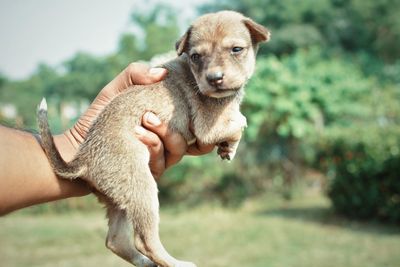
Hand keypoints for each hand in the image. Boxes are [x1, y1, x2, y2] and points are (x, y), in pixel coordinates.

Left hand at [56, 62, 213, 179]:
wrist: (77, 144)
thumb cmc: (100, 116)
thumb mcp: (116, 90)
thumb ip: (135, 75)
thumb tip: (163, 72)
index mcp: (162, 126)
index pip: (189, 124)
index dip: (195, 117)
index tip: (183, 102)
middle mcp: (164, 145)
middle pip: (185, 139)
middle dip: (170, 127)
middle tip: (148, 115)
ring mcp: (158, 160)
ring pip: (176, 151)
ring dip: (160, 137)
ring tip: (138, 127)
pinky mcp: (148, 174)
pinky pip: (160, 163)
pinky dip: (150, 146)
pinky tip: (135, 136)